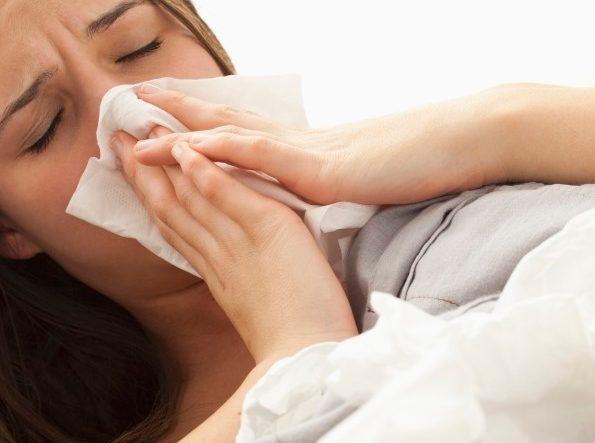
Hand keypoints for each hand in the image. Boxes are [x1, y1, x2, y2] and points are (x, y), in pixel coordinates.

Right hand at [113, 133, 358, 363]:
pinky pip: (229, 197)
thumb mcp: (260, 307)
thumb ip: (245, 283)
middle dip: (143, 173)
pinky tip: (185, 149)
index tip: (134, 171)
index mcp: (218, 275)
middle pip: (171, 208)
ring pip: (190, 198)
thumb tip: (242, 276)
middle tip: (117, 140)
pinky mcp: (267, 233)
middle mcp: (219, 258)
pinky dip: (206, 173)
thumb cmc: (297, 341)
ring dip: (164, 163)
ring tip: (142, 130)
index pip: (177, 229)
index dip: (152, 197)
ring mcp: (239, 245)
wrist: (311, 358)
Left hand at [129, 84, 515, 205]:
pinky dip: (226, 147)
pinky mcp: (322, 167)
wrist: (462, 145)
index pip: (245, 134)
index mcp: (307, 151)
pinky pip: (264, 154)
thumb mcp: (367, 176)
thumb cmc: (422, 164)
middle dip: (177, 113)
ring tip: (140, 121)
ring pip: (233, 134)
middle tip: (133, 101)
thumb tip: (322, 189)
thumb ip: (336, 182)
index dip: (203, 125)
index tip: (166, 118)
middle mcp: (299, 145)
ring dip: (184, 127)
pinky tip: (194, 142)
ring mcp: (307, 152)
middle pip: (227, 122)